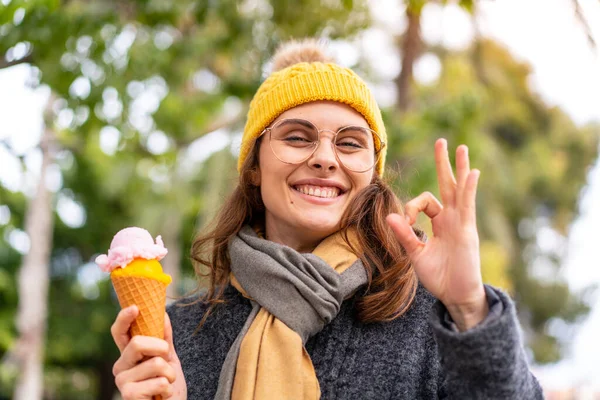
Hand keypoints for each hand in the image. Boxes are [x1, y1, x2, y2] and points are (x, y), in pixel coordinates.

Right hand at [111, 306, 186, 398]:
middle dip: (160, 348)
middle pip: (137, 343)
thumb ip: (164, 339)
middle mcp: (121, 367)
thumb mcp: (169, 359)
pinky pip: (160, 381)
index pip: (120, 333)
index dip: (124, 318)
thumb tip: (163, 314)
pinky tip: (161, 396)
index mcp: (129, 355)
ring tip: (165, 385)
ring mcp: (122, 382)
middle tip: (166, 361)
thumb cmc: (168, 387)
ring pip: (155, 363)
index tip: (135, 308)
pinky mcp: (129, 395)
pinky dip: (168, 388)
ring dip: (169, 374)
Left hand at [386, 139, 487, 330]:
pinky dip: (468, 189)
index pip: (425, 202)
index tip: (405, 224)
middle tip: (441, 142)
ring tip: (460, 148)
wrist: (457, 295)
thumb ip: (405, 236)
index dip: (411, 208)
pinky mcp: (467, 231)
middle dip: (444, 164)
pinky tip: (471, 173)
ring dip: (459, 168)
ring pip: (460, 190)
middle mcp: (452, 219)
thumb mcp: (416, 255)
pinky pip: (467, 206)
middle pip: (447, 185)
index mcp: (439, 223)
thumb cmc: (439, 276)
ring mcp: (461, 223)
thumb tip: (391, 217)